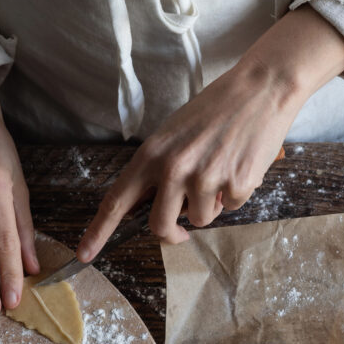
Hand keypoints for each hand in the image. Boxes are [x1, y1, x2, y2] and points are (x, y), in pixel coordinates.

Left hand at [77, 6, 343, 259]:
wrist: (260, 89)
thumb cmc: (216, 110)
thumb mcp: (174, 135)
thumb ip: (159, 169)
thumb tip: (154, 207)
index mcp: (152, 155)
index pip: (117, 201)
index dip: (98, 231)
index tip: (83, 254)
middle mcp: (173, 169)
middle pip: (160, 227)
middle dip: (173, 233)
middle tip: (183, 229)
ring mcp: (205, 178)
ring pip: (200, 220)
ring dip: (210, 206)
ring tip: (220, 171)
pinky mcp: (235, 184)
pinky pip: (230, 208)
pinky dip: (236, 194)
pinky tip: (241, 164)